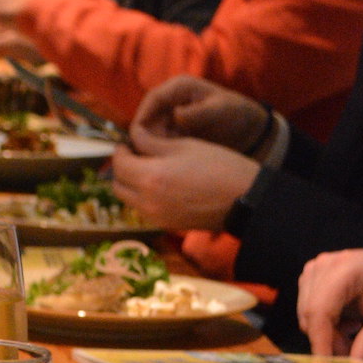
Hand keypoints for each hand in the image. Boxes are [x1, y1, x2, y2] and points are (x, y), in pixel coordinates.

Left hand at [113, 127, 258, 231]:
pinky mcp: (166, 225)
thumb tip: (133, 137)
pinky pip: (143, 209)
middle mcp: (147, 202)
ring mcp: (156, 217)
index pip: (119, 164)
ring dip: (131, 184)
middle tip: (136, 154)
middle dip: (122, 169)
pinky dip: (143, 196)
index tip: (128, 142)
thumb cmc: (219, 166)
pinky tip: (161, 184)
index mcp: (150, 178)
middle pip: (118, 186)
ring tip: (149, 168)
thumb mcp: (184, 146)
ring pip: (129, 200)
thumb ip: (151, 143)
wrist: (244, 199)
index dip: (120, 150)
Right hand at [131, 76, 270, 153]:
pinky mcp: (171, 132)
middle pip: (146, 117)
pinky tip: (167, 163)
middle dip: (145, 136)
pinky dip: (159, 152)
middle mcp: (170, 100)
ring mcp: (169, 117)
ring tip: (162, 160)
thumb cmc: (236, 114)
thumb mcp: (220, 110)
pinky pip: (157, 143)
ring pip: (149, 133)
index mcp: (179, 87)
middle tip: (152, 154)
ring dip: (151, 146)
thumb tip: (176, 115)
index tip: (138, 137)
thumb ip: (199, 113)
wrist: (247, 131)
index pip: (152, 99)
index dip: (142, 117)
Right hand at [297, 249, 362, 358]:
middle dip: (330, 341)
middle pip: (310, 317)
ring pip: (307, 319)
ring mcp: (316, 272)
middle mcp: (324, 266)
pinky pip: (310, 314)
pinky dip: (327, 326)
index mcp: (346, 267)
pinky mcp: (313, 281)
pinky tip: (348, 321)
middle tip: (356, 349)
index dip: (321, 342)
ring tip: (356, 330)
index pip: (319, 311)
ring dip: (329, 335)